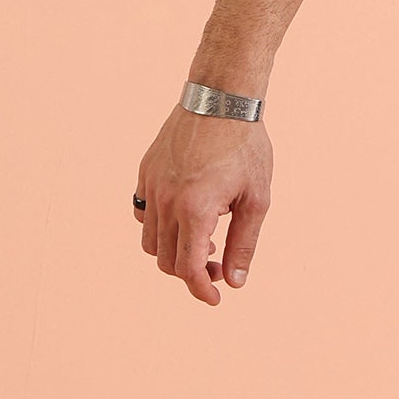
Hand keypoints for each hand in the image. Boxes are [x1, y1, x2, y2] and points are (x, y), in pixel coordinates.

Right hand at [135, 101, 272, 305]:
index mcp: (195, 209)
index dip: (201, 290)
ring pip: (149, 240)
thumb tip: (235, 281)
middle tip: (217, 266)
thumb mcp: (256, 199)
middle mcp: (166, 201)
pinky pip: (141, 213)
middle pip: (166, 260)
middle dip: (191, 273)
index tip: (215, 298)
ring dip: (173, 252)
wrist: (222, 99)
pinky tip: (184, 218)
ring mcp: (151, 186)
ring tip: (203, 241)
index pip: (187, 268)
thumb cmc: (246, 147)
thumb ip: (243, 243)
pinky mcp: (145, 172)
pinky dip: (159, 227)